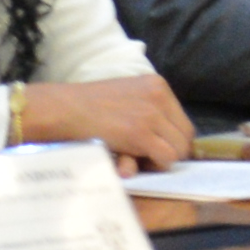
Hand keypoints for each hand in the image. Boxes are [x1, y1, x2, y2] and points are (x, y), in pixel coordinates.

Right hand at [9, 74, 198, 171]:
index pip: (182, 119)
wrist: (64, 109)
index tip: (155, 147)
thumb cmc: (87, 106)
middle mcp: (159, 95)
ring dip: (161, 159)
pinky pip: (166, 158)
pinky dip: (155, 165)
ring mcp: (152, 114)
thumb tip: (169, 145)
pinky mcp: (142, 134)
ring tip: (140, 159)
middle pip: (185, 135)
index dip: (172, 139)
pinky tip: (136, 161)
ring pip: (179, 149)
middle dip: (171, 150)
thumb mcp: (126, 98)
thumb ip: (148, 113)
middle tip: (149, 158)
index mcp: (157, 84)